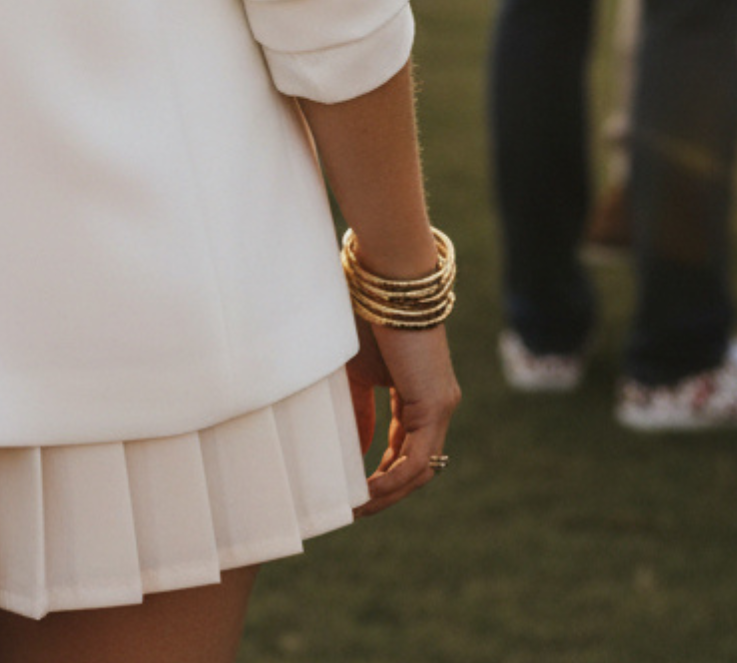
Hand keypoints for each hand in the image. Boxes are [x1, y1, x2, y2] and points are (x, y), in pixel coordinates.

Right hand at [346, 315, 459, 514]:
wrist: (384, 284)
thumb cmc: (365, 318)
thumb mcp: (357, 373)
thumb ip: (359, 411)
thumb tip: (358, 450)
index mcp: (419, 394)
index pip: (404, 446)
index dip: (381, 471)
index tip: (354, 489)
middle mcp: (437, 404)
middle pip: (417, 465)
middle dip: (386, 492)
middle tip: (355, 509)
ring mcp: (441, 405)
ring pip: (421, 468)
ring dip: (390, 493)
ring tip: (358, 507)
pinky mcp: (437, 404)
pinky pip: (418, 457)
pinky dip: (395, 478)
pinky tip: (369, 490)